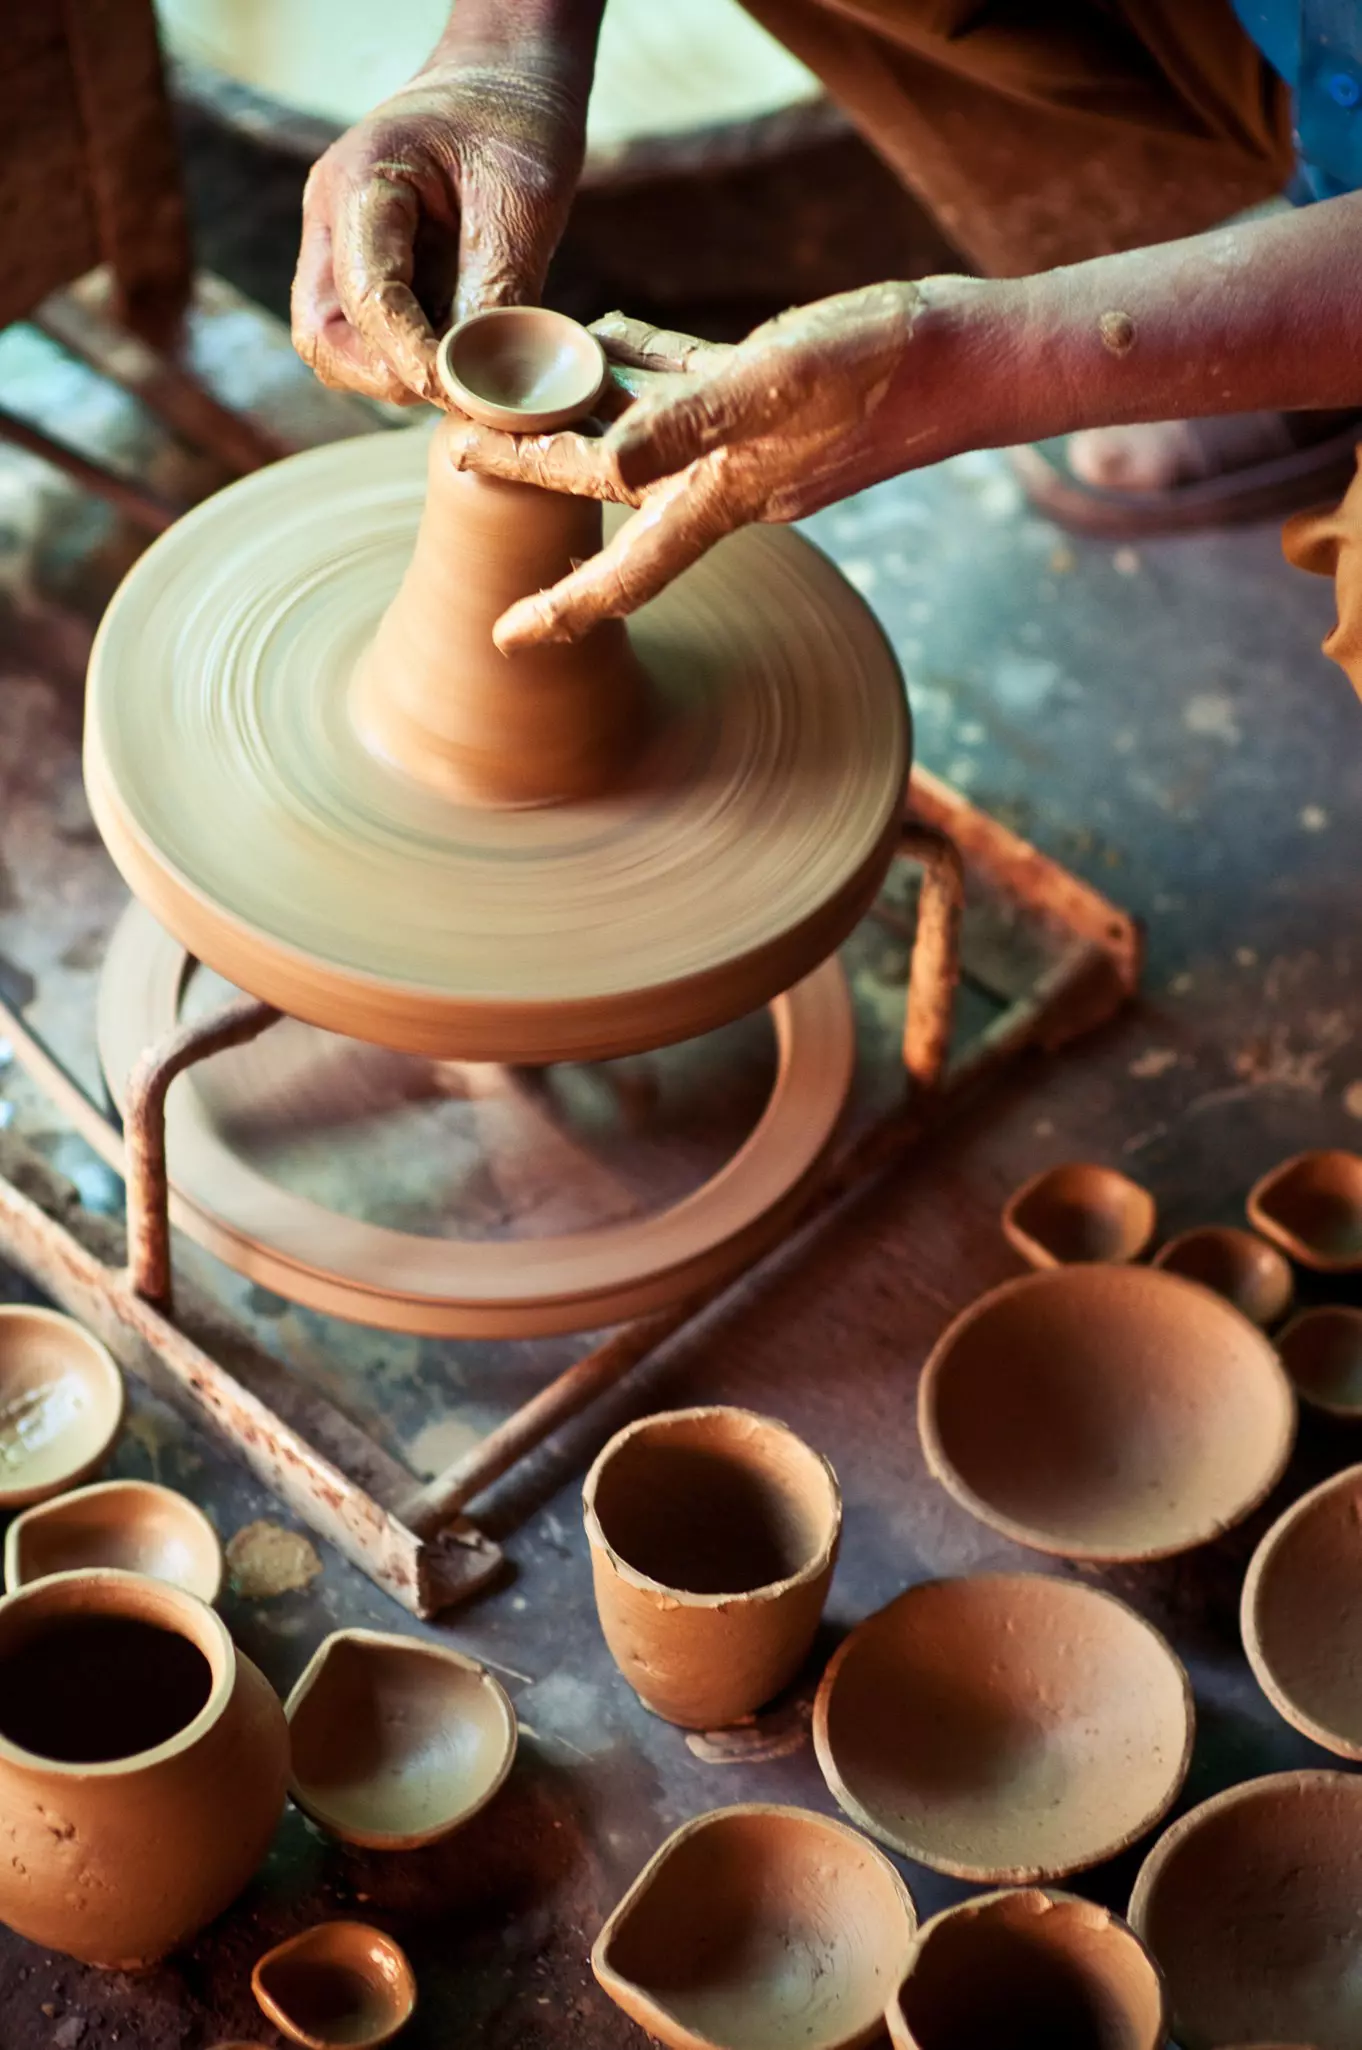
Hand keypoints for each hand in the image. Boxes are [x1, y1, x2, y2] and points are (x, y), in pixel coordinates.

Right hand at [292, 57, 588, 405]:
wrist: (501, 86)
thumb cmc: (513, 125)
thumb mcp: (522, 199)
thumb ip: (498, 290)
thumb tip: (484, 384)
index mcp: (360, 182)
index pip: (366, 294)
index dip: (410, 356)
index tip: (463, 391)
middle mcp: (330, 219)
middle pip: (324, 334)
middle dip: (387, 375)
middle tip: (458, 390)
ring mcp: (336, 247)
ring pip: (334, 346)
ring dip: (392, 375)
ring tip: (460, 374)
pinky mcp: (359, 271)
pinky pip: (362, 338)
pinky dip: (403, 362)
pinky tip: (454, 357)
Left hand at [454, 282, 989, 648]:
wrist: (975, 356)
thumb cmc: (884, 368)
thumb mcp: (778, 380)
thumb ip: (690, 417)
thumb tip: (609, 460)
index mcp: (721, 495)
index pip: (624, 571)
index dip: (563, 610)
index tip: (504, 638)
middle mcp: (726, 479)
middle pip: (608, 490)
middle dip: (536, 475)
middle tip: (460, 452)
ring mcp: (748, 438)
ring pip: (639, 430)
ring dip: (577, 413)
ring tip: (509, 387)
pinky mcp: (769, 391)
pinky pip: (684, 380)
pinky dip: (639, 361)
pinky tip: (603, 331)